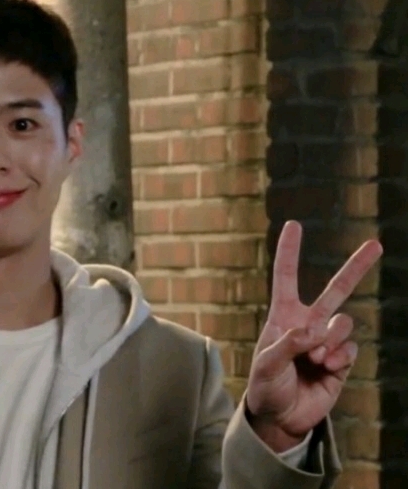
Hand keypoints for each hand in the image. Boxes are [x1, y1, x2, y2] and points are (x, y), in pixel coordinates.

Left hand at [246, 220, 381, 451]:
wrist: (282, 417)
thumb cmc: (266, 386)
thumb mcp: (266, 365)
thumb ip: (287, 345)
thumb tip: (313, 330)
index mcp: (283, 316)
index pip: (287, 278)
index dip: (290, 252)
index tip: (294, 225)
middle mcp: (308, 324)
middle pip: (336, 290)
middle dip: (356, 267)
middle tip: (376, 244)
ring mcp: (327, 342)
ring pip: (343, 323)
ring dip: (330, 340)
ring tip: (315, 359)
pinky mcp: (341, 361)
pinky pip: (349, 349)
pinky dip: (339, 357)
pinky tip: (326, 369)